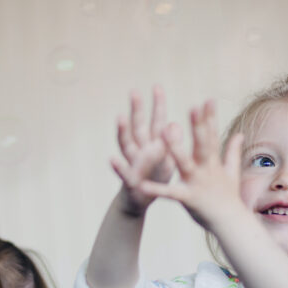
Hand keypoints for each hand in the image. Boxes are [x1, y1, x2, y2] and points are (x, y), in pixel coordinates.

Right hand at [111, 86, 175, 215]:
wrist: (138, 200)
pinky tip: (111, 160)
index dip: (157, 105)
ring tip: (120, 118)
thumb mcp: (167, 159)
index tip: (157, 87)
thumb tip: (176, 124)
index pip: (156, 121)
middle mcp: (140, 150)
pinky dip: (118, 167)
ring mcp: (132, 163)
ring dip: (123, 132)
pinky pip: (124, 173)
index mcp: (153, 144)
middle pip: (138, 127)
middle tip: (134, 92)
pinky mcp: (130, 180)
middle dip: (136, 110)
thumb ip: (170, 142)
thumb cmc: (155, 177)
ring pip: (127, 145)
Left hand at [139, 100, 245, 230]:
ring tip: (164, 131)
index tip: (208, 100)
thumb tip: (240, 134)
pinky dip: (157, 189)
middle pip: (202, 145)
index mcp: (213, 162)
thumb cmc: (229, 198)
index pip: (212, 136)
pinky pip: (170, 193)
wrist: (231, 224)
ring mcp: (197, 183)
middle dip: (198, 126)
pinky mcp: (188, 199)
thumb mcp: (232, 172)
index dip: (210, 118)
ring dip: (175, 148)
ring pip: (185, 163)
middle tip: (192, 107)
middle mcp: (206, 170)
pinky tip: (142, 184)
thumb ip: (233, 151)